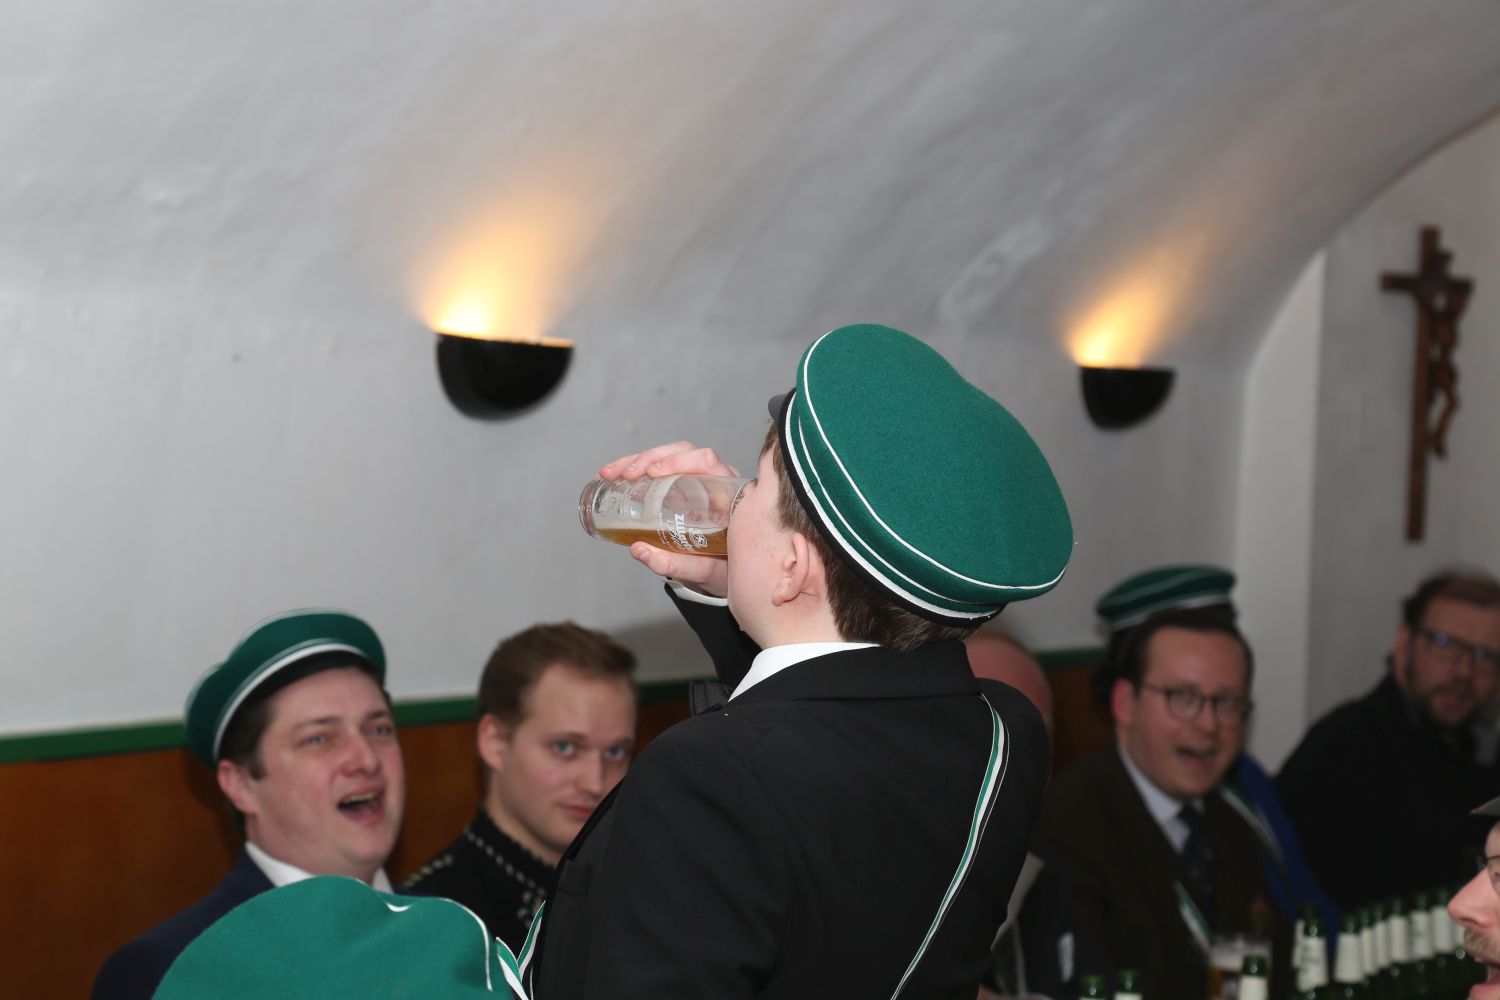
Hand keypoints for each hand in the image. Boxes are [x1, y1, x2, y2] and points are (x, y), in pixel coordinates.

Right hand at [598, 442, 738, 596]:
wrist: (727, 575)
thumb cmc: (724, 570)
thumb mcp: (706, 571)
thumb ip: (677, 564)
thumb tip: (639, 550)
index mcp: (730, 495)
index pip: (707, 461)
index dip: (678, 461)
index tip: (652, 472)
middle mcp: (717, 480)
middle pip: (683, 452)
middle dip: (649, 458)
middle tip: (624, 474)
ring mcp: (698, 480)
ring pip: (668, 456)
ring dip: (636, 461)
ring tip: (610, 473)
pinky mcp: (681, 485)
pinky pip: (659, 468)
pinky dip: (635, 470)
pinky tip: (614, 477)